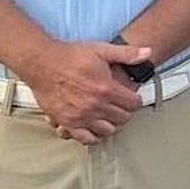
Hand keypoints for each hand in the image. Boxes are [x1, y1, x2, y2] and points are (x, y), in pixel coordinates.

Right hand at [22, 40, 146, 145]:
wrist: (41, 62)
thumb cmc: (69, 56)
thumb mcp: (101, 50)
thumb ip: (126, 54)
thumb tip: (148, 52)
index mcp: (106, 89)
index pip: (133, 104)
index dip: (135, 100)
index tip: (131, 97)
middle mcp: (95, 106)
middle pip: (122, 119)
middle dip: (125, 112)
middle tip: (120, 106)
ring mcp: (81, 116)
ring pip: (107, 131)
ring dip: (110, 124)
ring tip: (108, 116)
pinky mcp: (67, 122)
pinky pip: (86, 138)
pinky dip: (93, 136)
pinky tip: (94, 128)